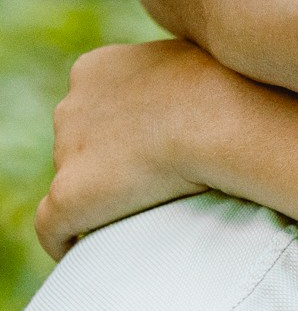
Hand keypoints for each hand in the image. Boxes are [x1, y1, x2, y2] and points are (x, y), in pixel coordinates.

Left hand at [37, 40, 231, 256]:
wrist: (219, 118)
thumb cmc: (230, 86)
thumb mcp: (207, 60)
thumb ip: (183, 77)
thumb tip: (203, 99)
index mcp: (98, 69)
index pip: (98, 104)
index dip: (125, 127)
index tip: (155, 146)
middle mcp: (72, 106)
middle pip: (80, 142)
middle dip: (108, 161)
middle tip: (156, 181)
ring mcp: (65, 153)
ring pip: (72, 182)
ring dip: (99, 197)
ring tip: (143, 212)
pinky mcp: (68, 197)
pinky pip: (53, 228)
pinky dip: (66, 240)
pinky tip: (89, 250)